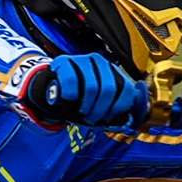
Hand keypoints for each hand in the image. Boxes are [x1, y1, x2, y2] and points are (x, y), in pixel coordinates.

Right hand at [22, 53, 146, 127]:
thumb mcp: (99, 104)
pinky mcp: (65, 61)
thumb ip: (114, 111)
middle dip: (100, 110)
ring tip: (80, 112)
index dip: (118, 108)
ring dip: (85, 106)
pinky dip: (69, 97)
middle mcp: (100, 62)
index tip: (108, 118)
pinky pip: (71, 82)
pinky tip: (68, 101)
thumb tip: (128, 121)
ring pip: (91, 87)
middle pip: (109, 89)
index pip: (126, 89)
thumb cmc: (80, 99)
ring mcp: (82, 59)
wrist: (54, 88)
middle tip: (91, 118)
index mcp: (114, 71)